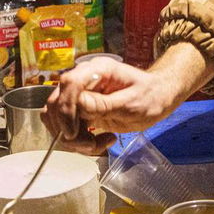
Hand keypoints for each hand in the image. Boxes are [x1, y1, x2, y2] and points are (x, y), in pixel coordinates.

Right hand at [44, 43, 212, 155]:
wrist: (158, 97)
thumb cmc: (151, 96)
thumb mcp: (132, 103)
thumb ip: (104, 105)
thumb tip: (78, 106)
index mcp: (98, 70)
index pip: (69, 84)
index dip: (66, 109)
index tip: (73, 132)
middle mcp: (84, 79)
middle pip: (56, 103)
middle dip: (67, 129)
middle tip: (90, 144)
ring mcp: (81, 95)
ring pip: (57, 118)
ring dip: (73, 138)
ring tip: (98, 143)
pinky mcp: (81, 109)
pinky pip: (67, 127)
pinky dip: (79, 140)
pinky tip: (100, 140)